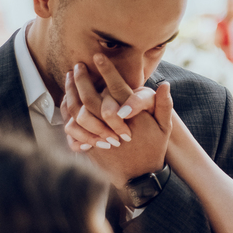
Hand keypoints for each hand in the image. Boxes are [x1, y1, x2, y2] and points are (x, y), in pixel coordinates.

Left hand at [61, 59, 173, 189]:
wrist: (139, 176)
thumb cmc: (153, 148)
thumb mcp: (164, 128)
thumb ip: (164, 105)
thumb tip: (165, 84)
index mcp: (131, 116)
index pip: (117, 88)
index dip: (107, 70)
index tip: (97, 56)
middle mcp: (112, 125)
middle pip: (90, 97)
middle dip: (81, 79)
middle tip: (77, 66)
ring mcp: (98, 135)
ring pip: (77, 110)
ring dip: (70, 92)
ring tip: (69, 78)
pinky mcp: (88, 144)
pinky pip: (71, 125)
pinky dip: (67, 110)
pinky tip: (67, 97)